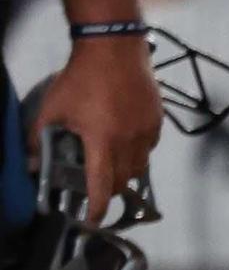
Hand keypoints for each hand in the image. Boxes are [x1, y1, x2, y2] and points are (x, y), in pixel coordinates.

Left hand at [33, 34, 159, 225]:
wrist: (114, 48)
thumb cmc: (80, 78)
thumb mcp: (52, 109)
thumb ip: (38, 140)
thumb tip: (30, 164)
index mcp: (103, 140)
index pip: (103, 185)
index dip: (98, 208)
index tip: (93, 222)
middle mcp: (130, 140)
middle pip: (125, 180)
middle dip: (110, 189)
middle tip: (95, 188)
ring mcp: (147, 129)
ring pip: (140, 166)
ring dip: (125, 172)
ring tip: (110, 163)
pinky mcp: (157, 118)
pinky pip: (149, 147)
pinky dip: (137, 152)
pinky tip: (124, 141)